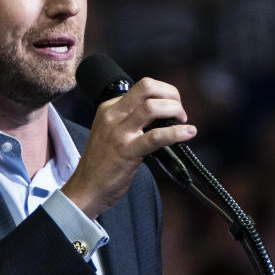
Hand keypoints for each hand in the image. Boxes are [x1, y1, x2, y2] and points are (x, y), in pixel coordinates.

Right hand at [62, 76, 195, 218]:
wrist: (86, 188)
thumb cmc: (101, 163)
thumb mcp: (110, 131)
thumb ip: (130, 120)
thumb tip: (163, 116)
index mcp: (109, 108)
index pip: (142, 87)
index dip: (164, 94)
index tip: (172, 107)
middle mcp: (112, 116)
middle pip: (147, 87)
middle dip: (171, 94)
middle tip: (179, 111)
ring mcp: (119, 132)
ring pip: (152, 107)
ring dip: (174, 110)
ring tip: (182, 122)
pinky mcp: (127, 151)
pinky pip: (156, 136)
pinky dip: (177, 133)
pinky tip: (188, 133)